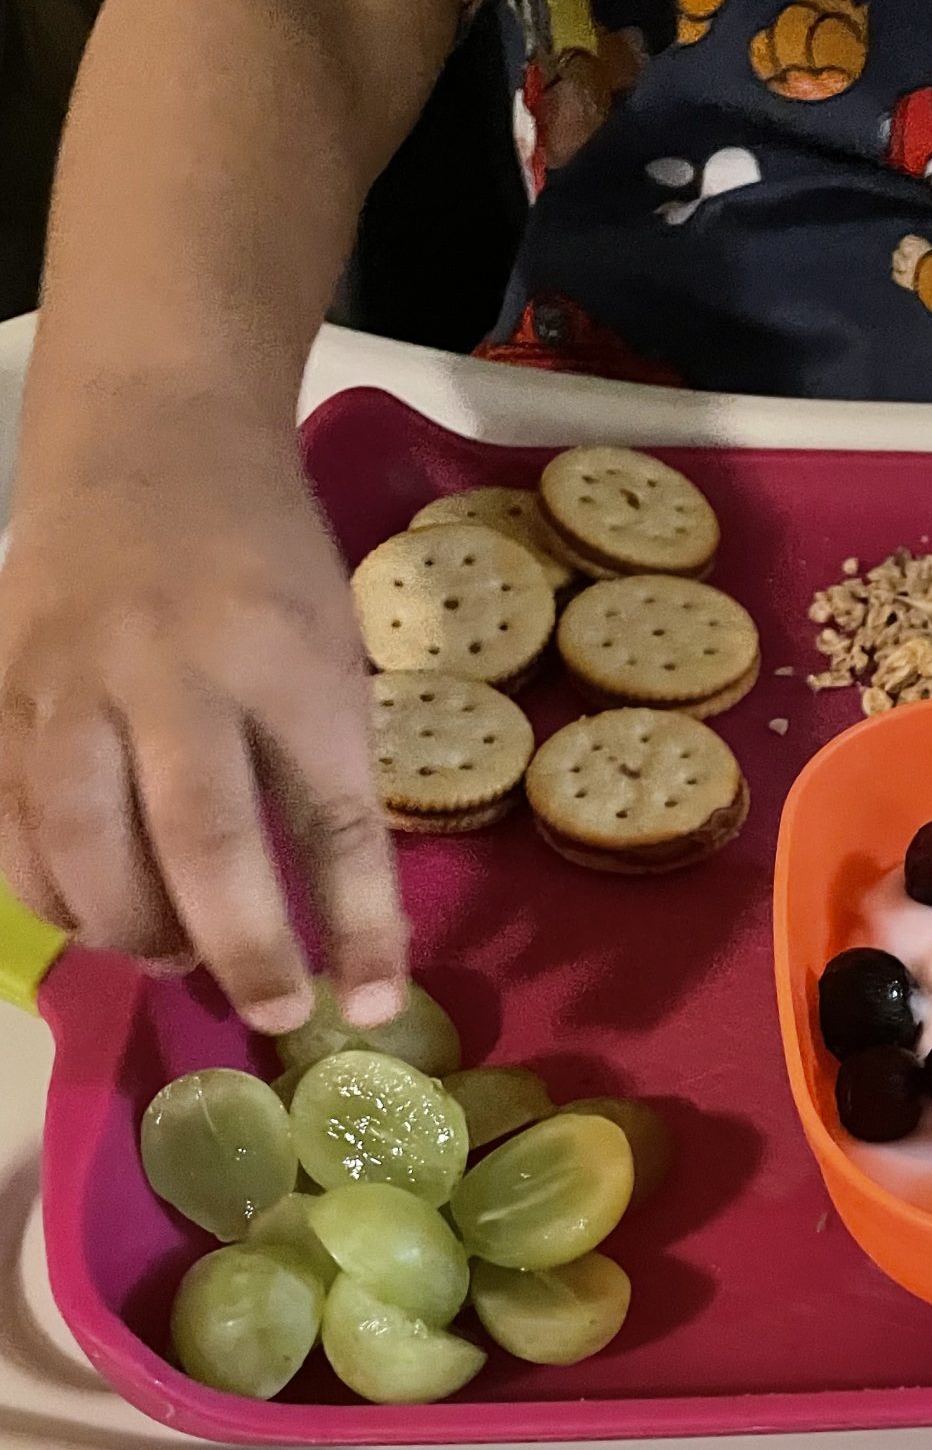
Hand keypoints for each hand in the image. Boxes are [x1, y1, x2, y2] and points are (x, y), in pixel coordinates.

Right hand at [0, 392, 406, 1033]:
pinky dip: (49, 891)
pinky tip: (90, 914)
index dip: (361, 925)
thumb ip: (328, 775)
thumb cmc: (265, 564)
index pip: (334, 815)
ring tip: (172, 957)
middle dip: (240, 947)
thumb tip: (339, 932)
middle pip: (200, 838)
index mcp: (286, 658)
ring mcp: (69, 679)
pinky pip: (6, 822)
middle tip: (269, 1011)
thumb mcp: (333, 653)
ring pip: (79, 840)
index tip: (376, 1006)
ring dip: (130, 928)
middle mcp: (173, 668)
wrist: (149, 438)